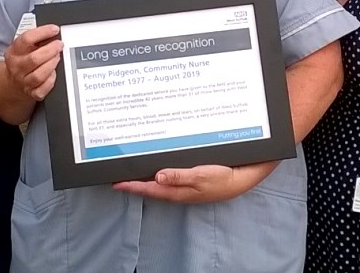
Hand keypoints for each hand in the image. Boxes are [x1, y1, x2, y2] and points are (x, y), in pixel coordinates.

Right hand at [3, 24, 62, 100]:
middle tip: (59, 45)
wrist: (14, 82)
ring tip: (57, 57)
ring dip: (51, 64)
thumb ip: (36, 39)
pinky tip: (53, 72)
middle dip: (51, 50)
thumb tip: (53, 31)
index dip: (43, 32)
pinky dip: (51, 80)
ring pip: (39, 75)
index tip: (54, 29)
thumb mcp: (24, 47)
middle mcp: (17, 67)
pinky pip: (43, 88)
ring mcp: (23, 81)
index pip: (26, 39)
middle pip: (34, 59)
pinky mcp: (32, 93)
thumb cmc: (23, 60)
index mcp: (13, 52)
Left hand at [112, 161, 277, 203]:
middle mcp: (178, 190)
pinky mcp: (191, 182)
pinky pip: (170, 178)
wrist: (243, 178)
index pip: (149, 188)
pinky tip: (157, 169)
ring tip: (132, 173)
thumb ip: (179, 175)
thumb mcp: (201, 175)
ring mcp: (185, 187)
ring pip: (159, 183)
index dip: (132, 186)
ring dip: (146, 178)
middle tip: (118, 176)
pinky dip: (159, 174)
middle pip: (151, 187)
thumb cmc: (223, 178)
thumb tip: (157, 177)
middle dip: (134, 182)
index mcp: (178, 191)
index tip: (115, 182)